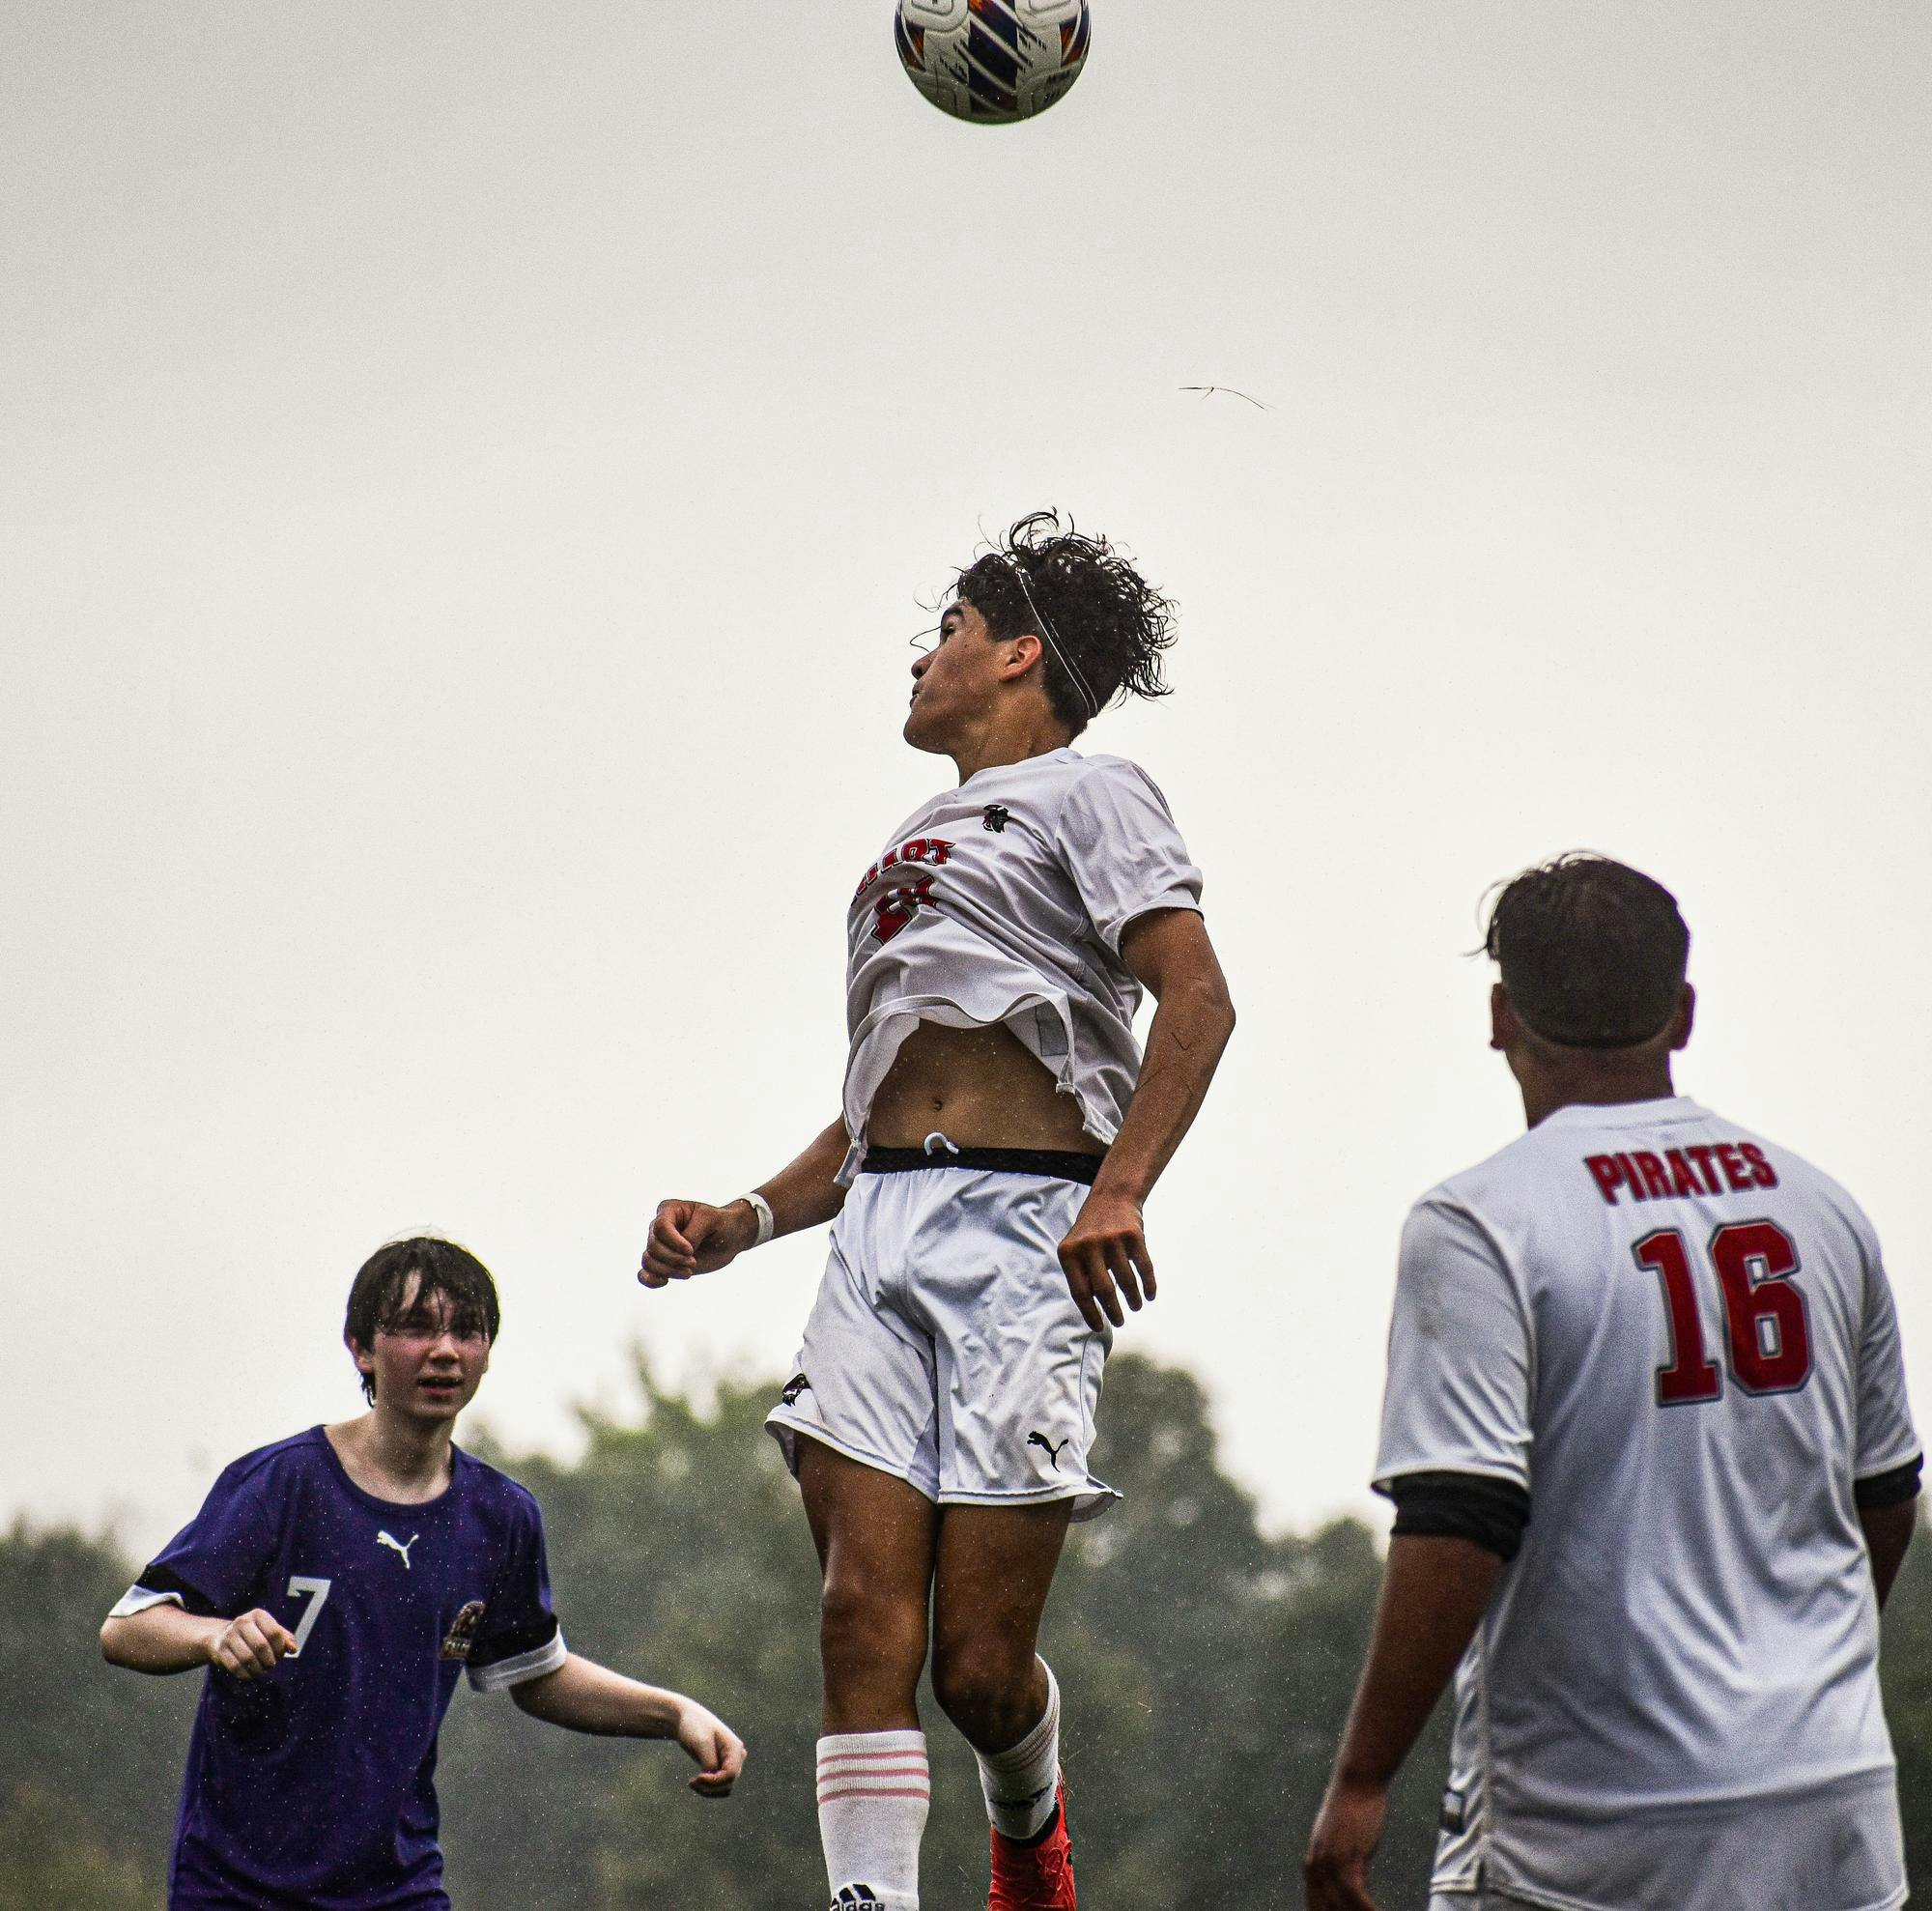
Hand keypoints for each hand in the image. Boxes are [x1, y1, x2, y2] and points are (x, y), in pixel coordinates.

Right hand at [207, 1608, 296, 1680]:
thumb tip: (293, 1649)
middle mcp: (242, 1621)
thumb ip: (284, 1638)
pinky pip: (235, 1666)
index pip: (274, 1632)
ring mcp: (229, 1635)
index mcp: (258, 1615)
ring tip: (262, 1671)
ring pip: (248, 1658)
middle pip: (261, 1646)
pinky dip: (246, 1674)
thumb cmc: (253, 1634)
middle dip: (269, 1660)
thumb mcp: (268, 1630)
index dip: (280, 1648)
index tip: (280, 1655)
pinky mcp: (220, 1650)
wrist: (220, 1637)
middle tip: (271, 1666)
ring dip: (258, 1669)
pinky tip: (251, 1675)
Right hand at [639, 1199, 756, 1287]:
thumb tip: (680, 1252)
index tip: (691, 1250)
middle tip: (693, 1263)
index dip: (673, 1242)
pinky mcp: (663, 1263)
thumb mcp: (712, 1219)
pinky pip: (645, 1273)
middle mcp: (660, 1228)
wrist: (730, 1238)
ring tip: (689, 1273)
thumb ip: (694, 1232)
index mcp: (669, 1210)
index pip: (660, 1227)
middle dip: (673, 1258)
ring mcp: (661, 1246)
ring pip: (648, 1261)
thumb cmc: (721, 1223)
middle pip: (653, 1246)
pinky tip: (665, 1282)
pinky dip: (650, 1280)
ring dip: (667, 1270)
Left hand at [675, 1698, 746, 1796]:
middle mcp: (737, 1756)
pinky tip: (694, 1781)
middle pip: (728, 1784)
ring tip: (692, 1783)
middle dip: (710, 1787)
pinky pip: (719, 1786)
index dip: (714, 1781)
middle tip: (692, 1782)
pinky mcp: (721, 1766)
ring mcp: (730, 1762)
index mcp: (735, 1747)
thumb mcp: (701, 1743)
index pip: (731, 1775)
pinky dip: (707, 1787)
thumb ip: (709, 1762)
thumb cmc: (693, 1727)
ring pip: (725, 1788)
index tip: (697, 1777)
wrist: (685, 1718)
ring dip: (708, 1790)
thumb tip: (714, 1777)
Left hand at [1057, 1186, 1154, 1331]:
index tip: (1099, 1327)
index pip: (1079, 1292)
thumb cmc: (1091, 1232)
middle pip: (1103, 1290)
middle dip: (1113, 1312)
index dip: (1090, 1313)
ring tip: (1135, 1306)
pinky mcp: (1133, 1235)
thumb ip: (1081, 1275)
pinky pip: (1143, 1267)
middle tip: (1119, 1322)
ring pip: (1126, 1281)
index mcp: (1069, 1252)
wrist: (1112, 1197)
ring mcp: (1112, 1239)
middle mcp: (1088, 1245)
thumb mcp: (1076, 1249)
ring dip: (1133, 1299)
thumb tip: (1094, 1310)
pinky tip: (1149, 1295)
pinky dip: (1148, 1285)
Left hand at [1304, 1775, 1386, 1909]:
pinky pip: (1356, 1896)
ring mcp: (1330, 1863)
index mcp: (1311, 1866)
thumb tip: (1349, 1888)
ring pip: (1342, 1908)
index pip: (1314, 1907)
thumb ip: (1339, 1866)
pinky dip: (1369, 1910)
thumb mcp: (1339, 1844)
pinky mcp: (1348, 1857)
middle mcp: (1316, 1867)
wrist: (1356, 1783)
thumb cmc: (1352, 1811)